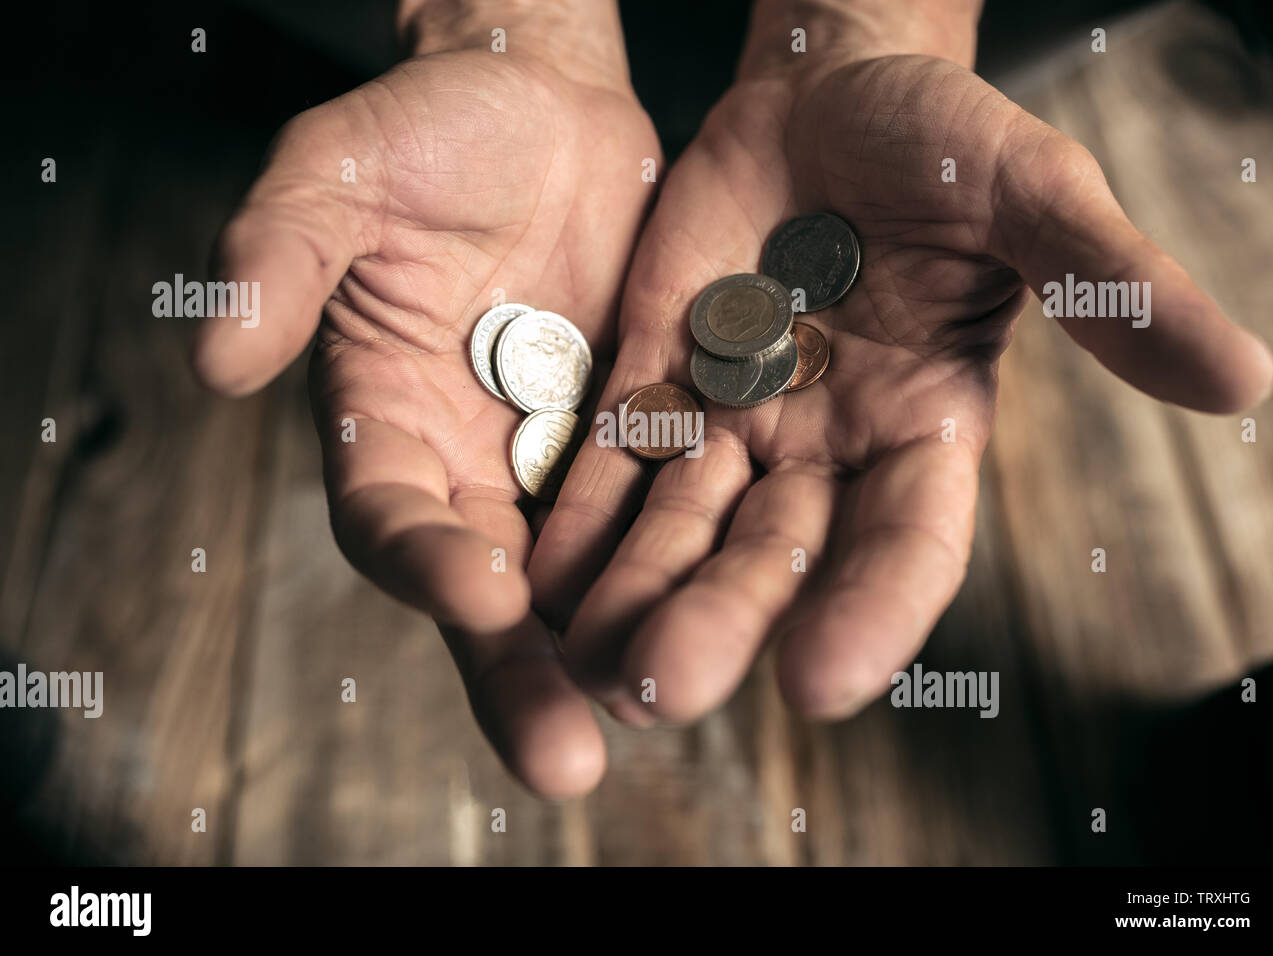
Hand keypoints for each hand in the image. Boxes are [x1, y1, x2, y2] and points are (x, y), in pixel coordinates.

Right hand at [192, 4, 660, 795]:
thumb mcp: (340, 173)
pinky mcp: (643, 429)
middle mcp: (471, 463)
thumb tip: (216, 360)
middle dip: (521, 671)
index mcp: (382, 421)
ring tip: (659, 708)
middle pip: (489, 587)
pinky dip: (693, 563)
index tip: (479, 594)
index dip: (425, 558)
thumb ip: (279, 256)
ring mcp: (560, 455)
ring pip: (586, 572)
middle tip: (564, 759)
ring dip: (618, 644)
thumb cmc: (426, 129)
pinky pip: (667, 508)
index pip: (391, 514)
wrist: (544, 104)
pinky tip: (732, 618)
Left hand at [529, 48, 1272, 724]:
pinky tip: (536, 574)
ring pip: (685, 526)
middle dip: (724, 618)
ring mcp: (738, 419)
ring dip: (636, 591)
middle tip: (665, 688)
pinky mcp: (661, 379)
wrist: (826, 95)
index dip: (871, 612)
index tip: (821, 683)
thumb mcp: (1036, 197)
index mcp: (929, 426)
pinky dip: (582, 516)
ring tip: (582, 661)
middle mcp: (830, 447)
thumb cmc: (945, 142)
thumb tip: (1245, 377)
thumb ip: (1118, 287)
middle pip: (777, 555)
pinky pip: (618, 462)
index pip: (908, 544)